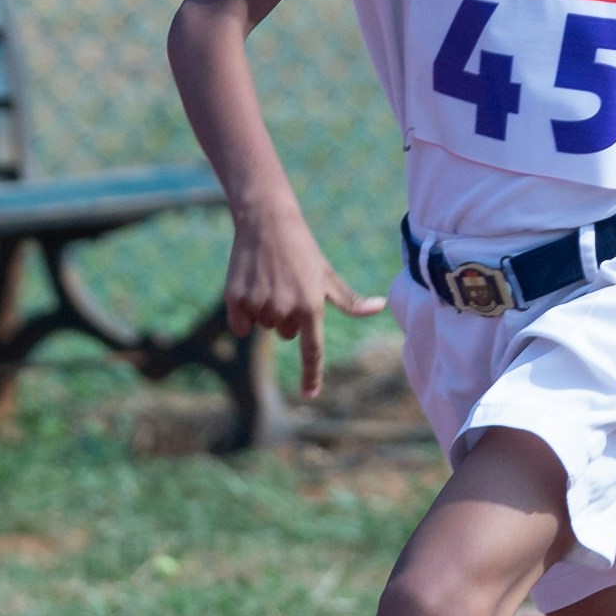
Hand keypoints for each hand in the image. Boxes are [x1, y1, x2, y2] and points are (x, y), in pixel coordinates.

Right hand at [219, 190, 380, 402]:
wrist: (266, 222)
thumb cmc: (302, 250)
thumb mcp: (327, 275)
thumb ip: (349, 301)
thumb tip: (379, 308)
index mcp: (311, 306)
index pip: (312, 351)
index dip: (312, 375)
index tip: (310, 394)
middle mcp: (285, 310)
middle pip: (285, 334)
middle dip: (286, 317)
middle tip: (286, 285)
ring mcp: (259, 306)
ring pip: (263, 327)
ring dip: (265, 311)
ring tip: (269, 280)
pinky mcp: (236, 300)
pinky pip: (241, 325)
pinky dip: (243, 313)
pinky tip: (249, 287)